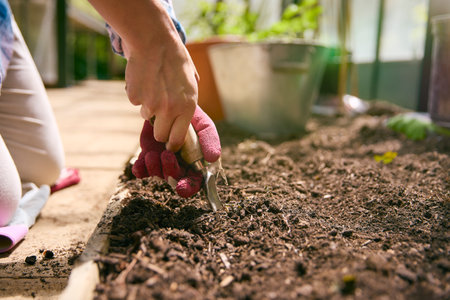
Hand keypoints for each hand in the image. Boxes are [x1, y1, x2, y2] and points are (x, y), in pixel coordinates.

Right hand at [88, 0, 198, 151]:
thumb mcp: (191, 81)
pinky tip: (144, 79)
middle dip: (159, 129)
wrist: (154, 41)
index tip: (169, 144)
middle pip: (159, 135)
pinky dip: (138, 94)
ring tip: (154, 86)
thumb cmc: (175, 59)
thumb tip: (185, 119)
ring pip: (146, 117)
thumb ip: (188, 102)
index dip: (172, 144)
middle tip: (160, 116)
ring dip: (149, 107)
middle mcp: (170, 110)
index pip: (177, 140)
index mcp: (187, 107)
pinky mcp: (135, 97)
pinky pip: (136, 102)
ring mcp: (151, 105)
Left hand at [132, 106, 220, 197]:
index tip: (181, 187)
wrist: (169, 100)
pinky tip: (140, 162)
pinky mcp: (147, 155)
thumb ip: (209, 140)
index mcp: (194, 162)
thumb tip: (213, 158)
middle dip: (169, 171)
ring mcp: (162, 161)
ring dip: (154, 167)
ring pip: (157, 174)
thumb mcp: (203, 125)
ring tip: (153, 153)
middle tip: (166, 155)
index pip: (193, 182)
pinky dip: (140, 169)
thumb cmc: (191, 114)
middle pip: (173, 180)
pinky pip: (142, 169)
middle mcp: (178, 164)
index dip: (188, 187)